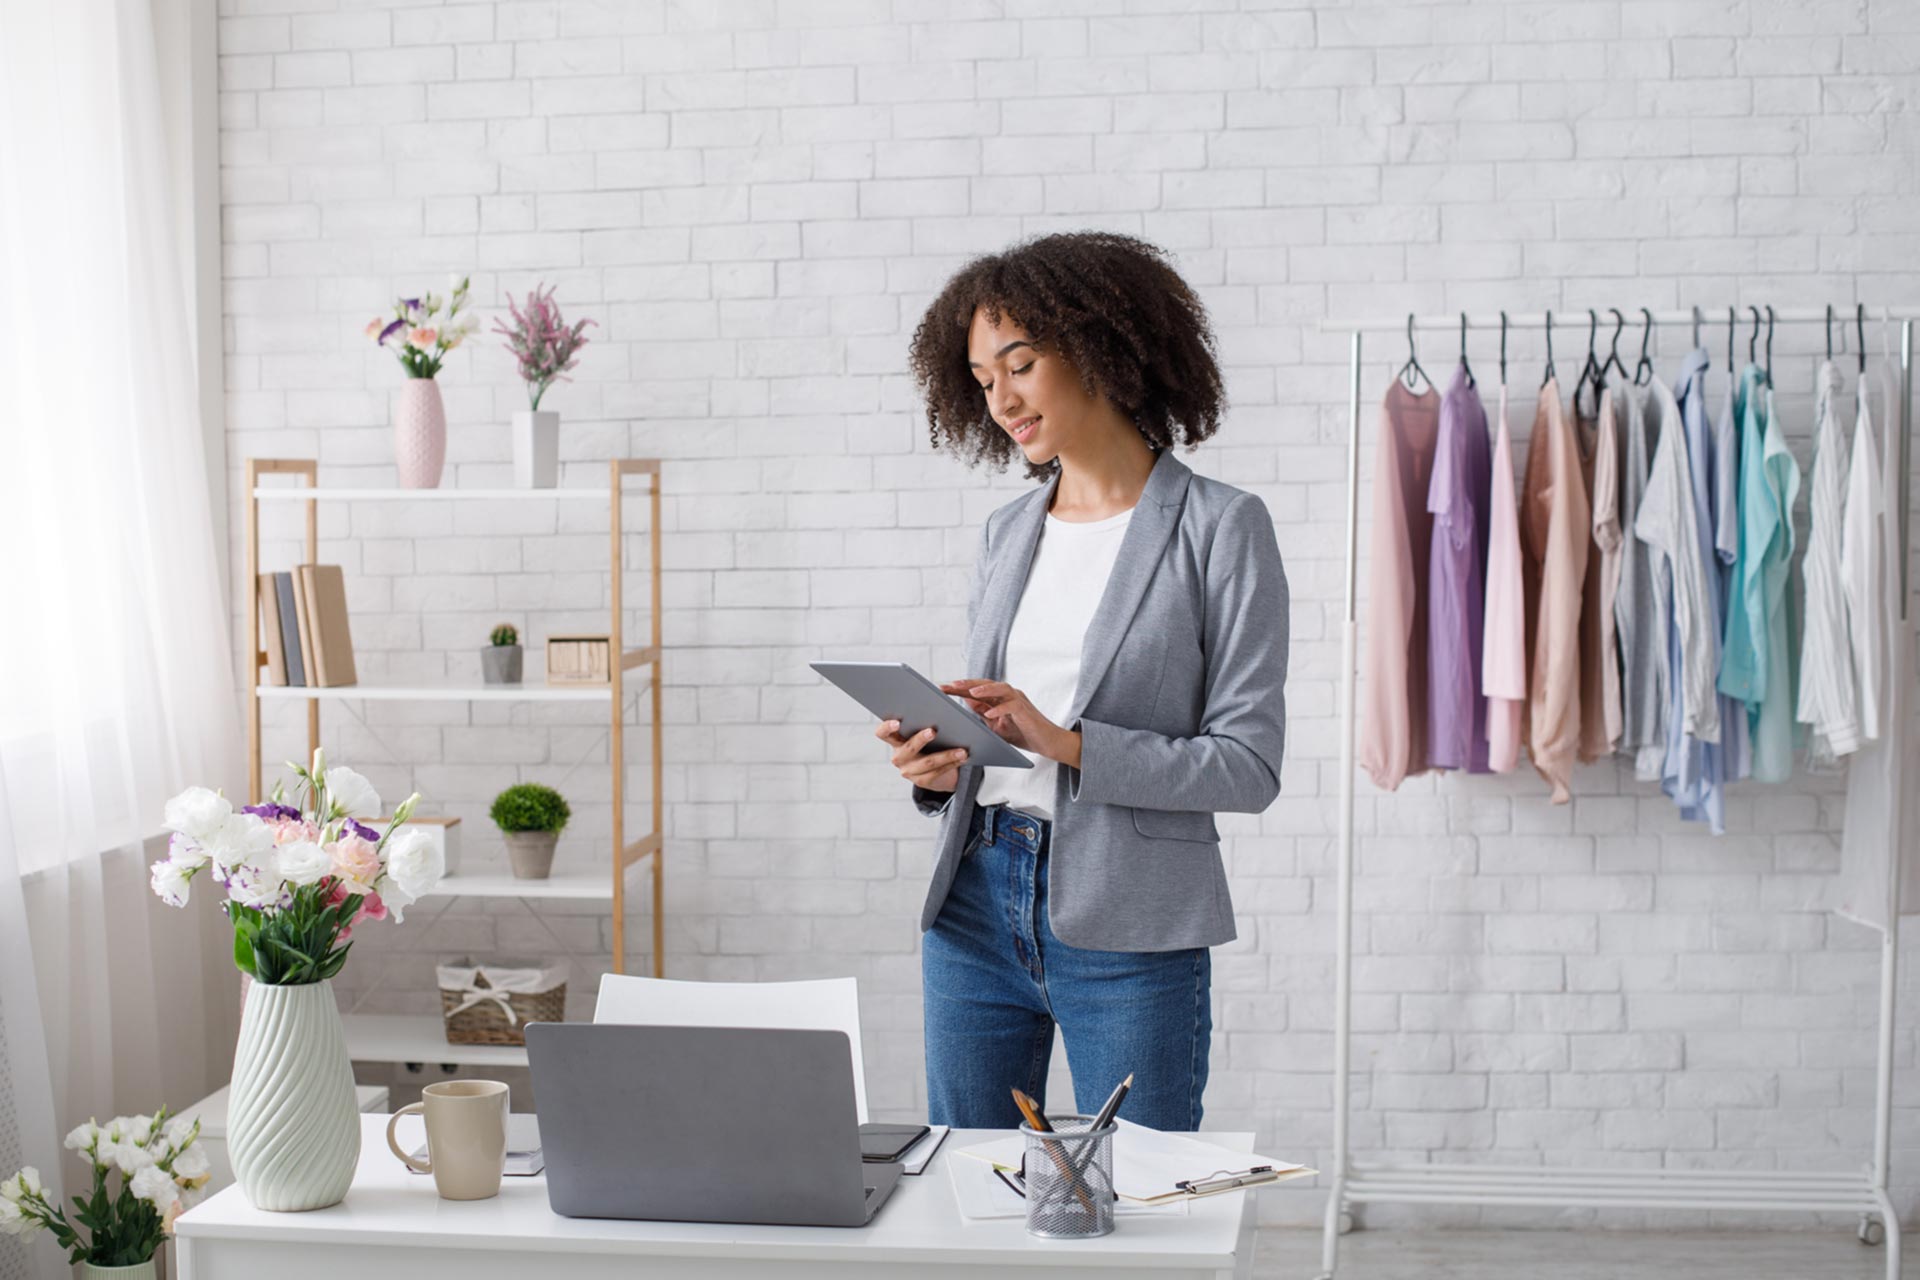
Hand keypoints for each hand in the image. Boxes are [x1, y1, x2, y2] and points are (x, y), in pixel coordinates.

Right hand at [875, 719, 966, 792]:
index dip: (886, 728)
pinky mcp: (922, 781)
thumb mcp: (921, 732)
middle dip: (921, 739)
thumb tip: (938, 707)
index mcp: (894, 741)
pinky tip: (963, 757)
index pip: (883, 733)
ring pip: (928, 762)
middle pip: (908, 748)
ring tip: (961, 750)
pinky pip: (938, 772)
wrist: (934, 770)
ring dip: (946, 755)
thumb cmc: (929, 742)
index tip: (897, 722)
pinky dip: (952, 763)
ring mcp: (909, 771)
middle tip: (933, 731)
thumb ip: (922, 721)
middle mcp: (898, 757)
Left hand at [940, 679, 1079, 766]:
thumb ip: (983, 714)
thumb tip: (964, 703)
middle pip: (985, 684)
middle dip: (966, 684)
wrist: (1047, 742)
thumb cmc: (1023, 734)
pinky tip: (989, 714)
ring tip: (970, 692)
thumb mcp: (996, 726)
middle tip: (949, 685)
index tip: (941, 689)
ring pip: (1000, 688)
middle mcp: (1008, 695)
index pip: (976, 690)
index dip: (959, 688)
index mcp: (999, 698)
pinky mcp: (1025, 710)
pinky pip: (1012, 705)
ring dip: (985, 689)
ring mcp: (1018, 700)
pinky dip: (1000, 709)